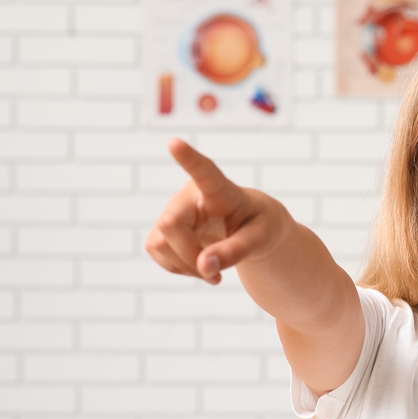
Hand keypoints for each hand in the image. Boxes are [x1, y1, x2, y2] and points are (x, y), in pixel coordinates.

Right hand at [145, 139, 288, 284]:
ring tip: (212, 273)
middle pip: (170, 224)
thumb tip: (204, 266)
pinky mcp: (163, 228)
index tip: (174, 143)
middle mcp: (191, 194)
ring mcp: (174, 210)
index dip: (188, 159)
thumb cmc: (261, 227)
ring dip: (185, 267)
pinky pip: (156, 251)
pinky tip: (199, 268)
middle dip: (190, 256)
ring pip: (159, 242)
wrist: (253, 230)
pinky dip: (177, 268)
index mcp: (222, 190)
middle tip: (216, 276)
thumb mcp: (261, 240)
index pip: (204, 172)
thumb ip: (236, 252)